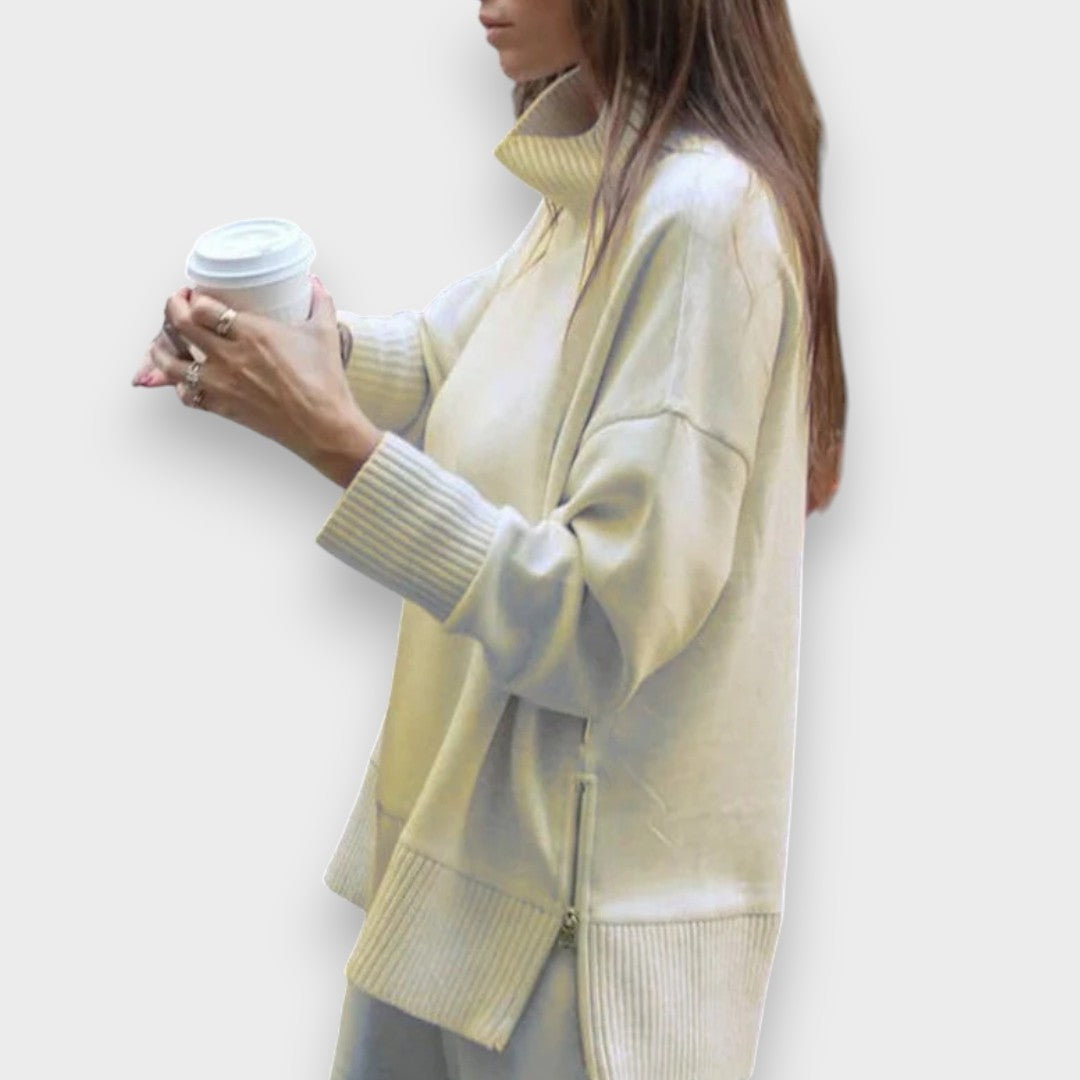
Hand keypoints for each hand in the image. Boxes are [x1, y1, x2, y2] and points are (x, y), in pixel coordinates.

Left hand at [133, 277, 382, 484]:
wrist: (324, 427)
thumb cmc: (326, 382)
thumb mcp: (326, 334)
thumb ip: (320, 303)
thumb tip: (316, 283)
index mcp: (253, 333)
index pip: (202, 307)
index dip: (194, 297)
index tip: (197, 294)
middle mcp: (230, 356)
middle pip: (180, 325)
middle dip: (173, 309)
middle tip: (178, 305)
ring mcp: (222, 384)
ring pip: (170, 362)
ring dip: (161, 347)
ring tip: (164, 340)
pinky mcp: (223, 408)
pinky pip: (185, 394)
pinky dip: (180, 385)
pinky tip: (186, 378)